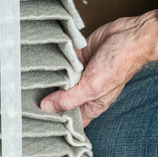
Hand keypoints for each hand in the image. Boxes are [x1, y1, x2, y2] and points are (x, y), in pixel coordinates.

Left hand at [40, 11, 157, 126]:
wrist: (129, 35)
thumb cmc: (120, 64)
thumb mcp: (92, 87)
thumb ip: (69, 99)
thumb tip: (46, 107)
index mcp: (91, 104)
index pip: (70, 119)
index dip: (55, 121)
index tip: (37, 119)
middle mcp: (84, 90)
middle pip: (60, 100)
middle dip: (46, 98)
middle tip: (28, 98)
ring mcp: (80, 73)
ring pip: (57, 80)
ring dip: (47, 78)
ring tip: (30, 80)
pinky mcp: (77, 56)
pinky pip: (60, 61)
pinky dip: (52, 61)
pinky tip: (42, 62)